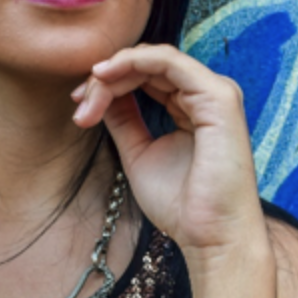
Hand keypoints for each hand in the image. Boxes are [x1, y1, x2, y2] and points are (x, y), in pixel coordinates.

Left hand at [71, 43, 265, 259]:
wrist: (210, 237)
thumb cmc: (181, 206)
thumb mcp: (138, 153)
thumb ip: (124, 120)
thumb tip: (99, 92)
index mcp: (192, 107)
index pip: (147, 77)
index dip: (109, 83)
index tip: (79, 105)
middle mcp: (206, 95)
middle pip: (147, 65)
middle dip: (106, 79)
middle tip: (79, 101)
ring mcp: (215, 93)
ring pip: (154, 60)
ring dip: (114, 72)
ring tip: (87, 96)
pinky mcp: (218, 98)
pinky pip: (169, 61)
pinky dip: (134, 62)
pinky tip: (106, 75)